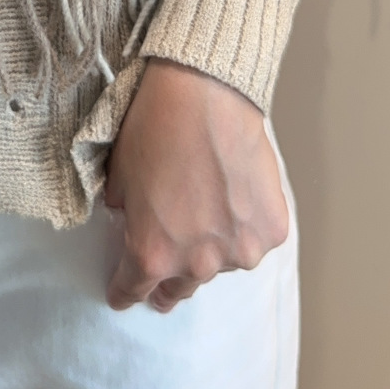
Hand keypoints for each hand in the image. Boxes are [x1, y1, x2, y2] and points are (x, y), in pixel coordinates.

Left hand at [104, 58, 288, 313]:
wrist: (205, 93)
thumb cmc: (155, 126)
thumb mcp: (117, 174)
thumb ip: (123, 211)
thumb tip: (130, 215)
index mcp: (152, 252)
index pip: (132, 289)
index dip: (124, 292)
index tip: (123, 295)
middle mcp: (198, 263)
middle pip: (179, 287)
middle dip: (168, 279)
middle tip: (165, 273)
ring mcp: (240, 249)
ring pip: (221, 264)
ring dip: (212, 249)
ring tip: (206, 214)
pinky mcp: (272, 229)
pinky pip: (254, 239)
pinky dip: (244, 226)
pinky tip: (235, 199)